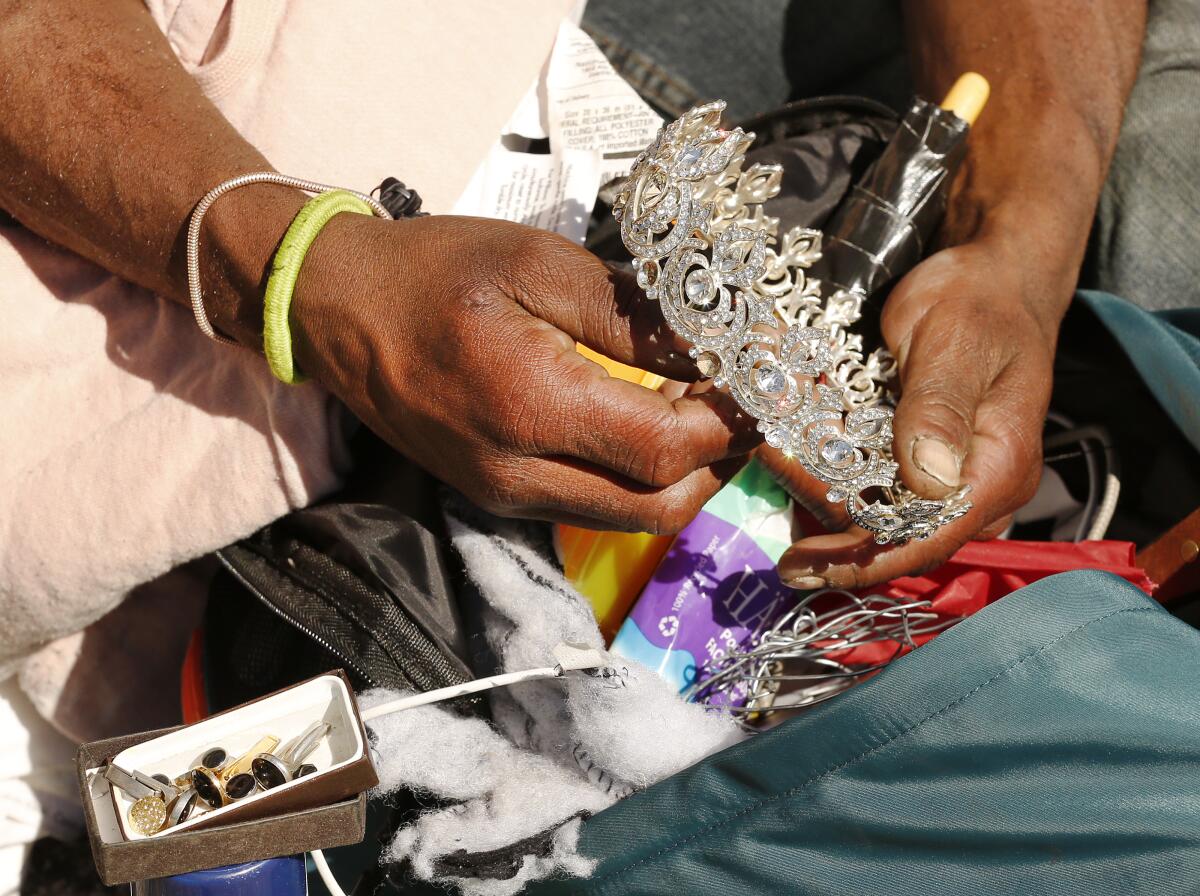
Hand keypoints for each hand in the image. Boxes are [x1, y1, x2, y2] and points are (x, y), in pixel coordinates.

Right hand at [290, 214, 754, 531]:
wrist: (335, 309)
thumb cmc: (434, 272)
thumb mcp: (538, 264)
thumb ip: (630, 314)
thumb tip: (711, 349)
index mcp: (530, 405)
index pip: (664, 448)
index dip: (727, 421)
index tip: (759, 381)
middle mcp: (518, 472)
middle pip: (659, 505)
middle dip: (718, 460)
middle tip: (738, 400)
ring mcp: (504, 495)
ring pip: (629, 517)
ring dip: (682, 476)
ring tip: (700, 410)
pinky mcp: (496, 496)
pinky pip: (590, 507)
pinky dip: (636, 478)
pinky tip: (644, 424)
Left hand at [771, 235, 1066, 588]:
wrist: (993, 276)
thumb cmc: (978, 300)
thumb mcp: (953, 340)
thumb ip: (939, 406)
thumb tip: (928, 482)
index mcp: (997, 469)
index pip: (929, 538)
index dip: (864, 560)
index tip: (801, 564)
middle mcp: (979, 487)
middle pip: (899, 538)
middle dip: (833, 536)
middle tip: (777, 523)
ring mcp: (954, 478)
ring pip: (883, 518)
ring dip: (827, 508)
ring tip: (773, 482)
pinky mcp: (929, 462)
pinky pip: (880, 489)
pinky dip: (836, 482)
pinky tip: (796, 466)